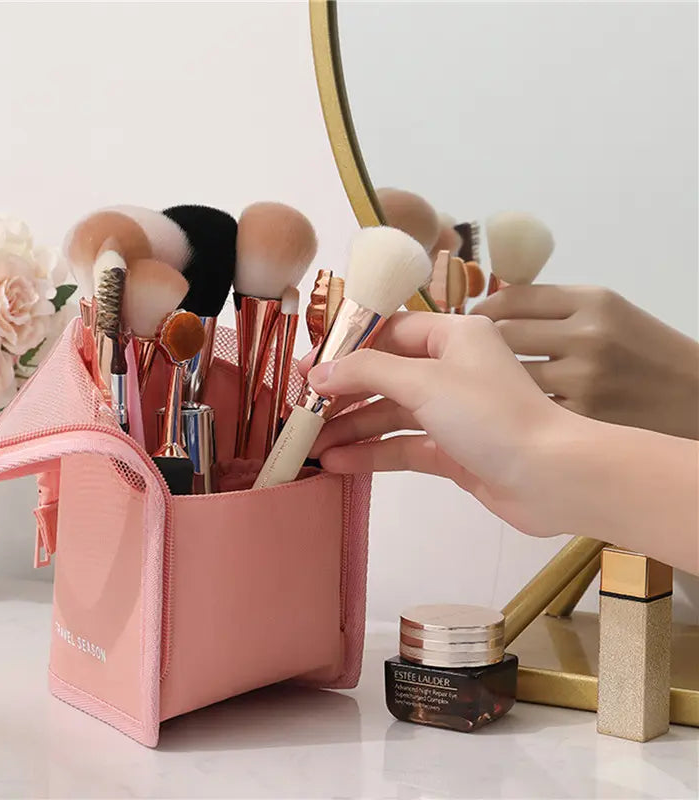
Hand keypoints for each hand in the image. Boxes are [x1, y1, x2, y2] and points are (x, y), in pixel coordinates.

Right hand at [302, 312, 578, 537]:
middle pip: (384, 375)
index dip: (344, 349)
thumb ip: (366, 371)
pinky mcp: (452, 451)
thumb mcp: (424, 381)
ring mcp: (451, 413)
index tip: (306, 371)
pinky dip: (372, 453)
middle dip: (344, 396)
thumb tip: (318, 372)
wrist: (552, 477)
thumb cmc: (490, 415)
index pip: (388, 332)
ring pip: (390, 414)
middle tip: (303, 415)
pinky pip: (403, 446)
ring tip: (312, 447)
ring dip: (353, 428)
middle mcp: (451, 369)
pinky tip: (339, 464)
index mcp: (452, 336)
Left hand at [471, 286, 698, 438]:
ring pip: (508, 373)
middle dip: (485, 344)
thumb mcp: (608, 312)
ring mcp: (582, 379)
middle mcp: (586, 336)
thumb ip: (555, 307)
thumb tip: (494, 307)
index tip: (477, 320)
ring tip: (498, 380)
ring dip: (497, 377)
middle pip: (502, 334)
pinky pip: (527, 405)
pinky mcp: (580, 416)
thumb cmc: (644, 352)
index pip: (513, 297)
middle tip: (479, 353)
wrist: (692, 396)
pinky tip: (522, 405)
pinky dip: (518, 404)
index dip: (486, 309)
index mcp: (592, 301)